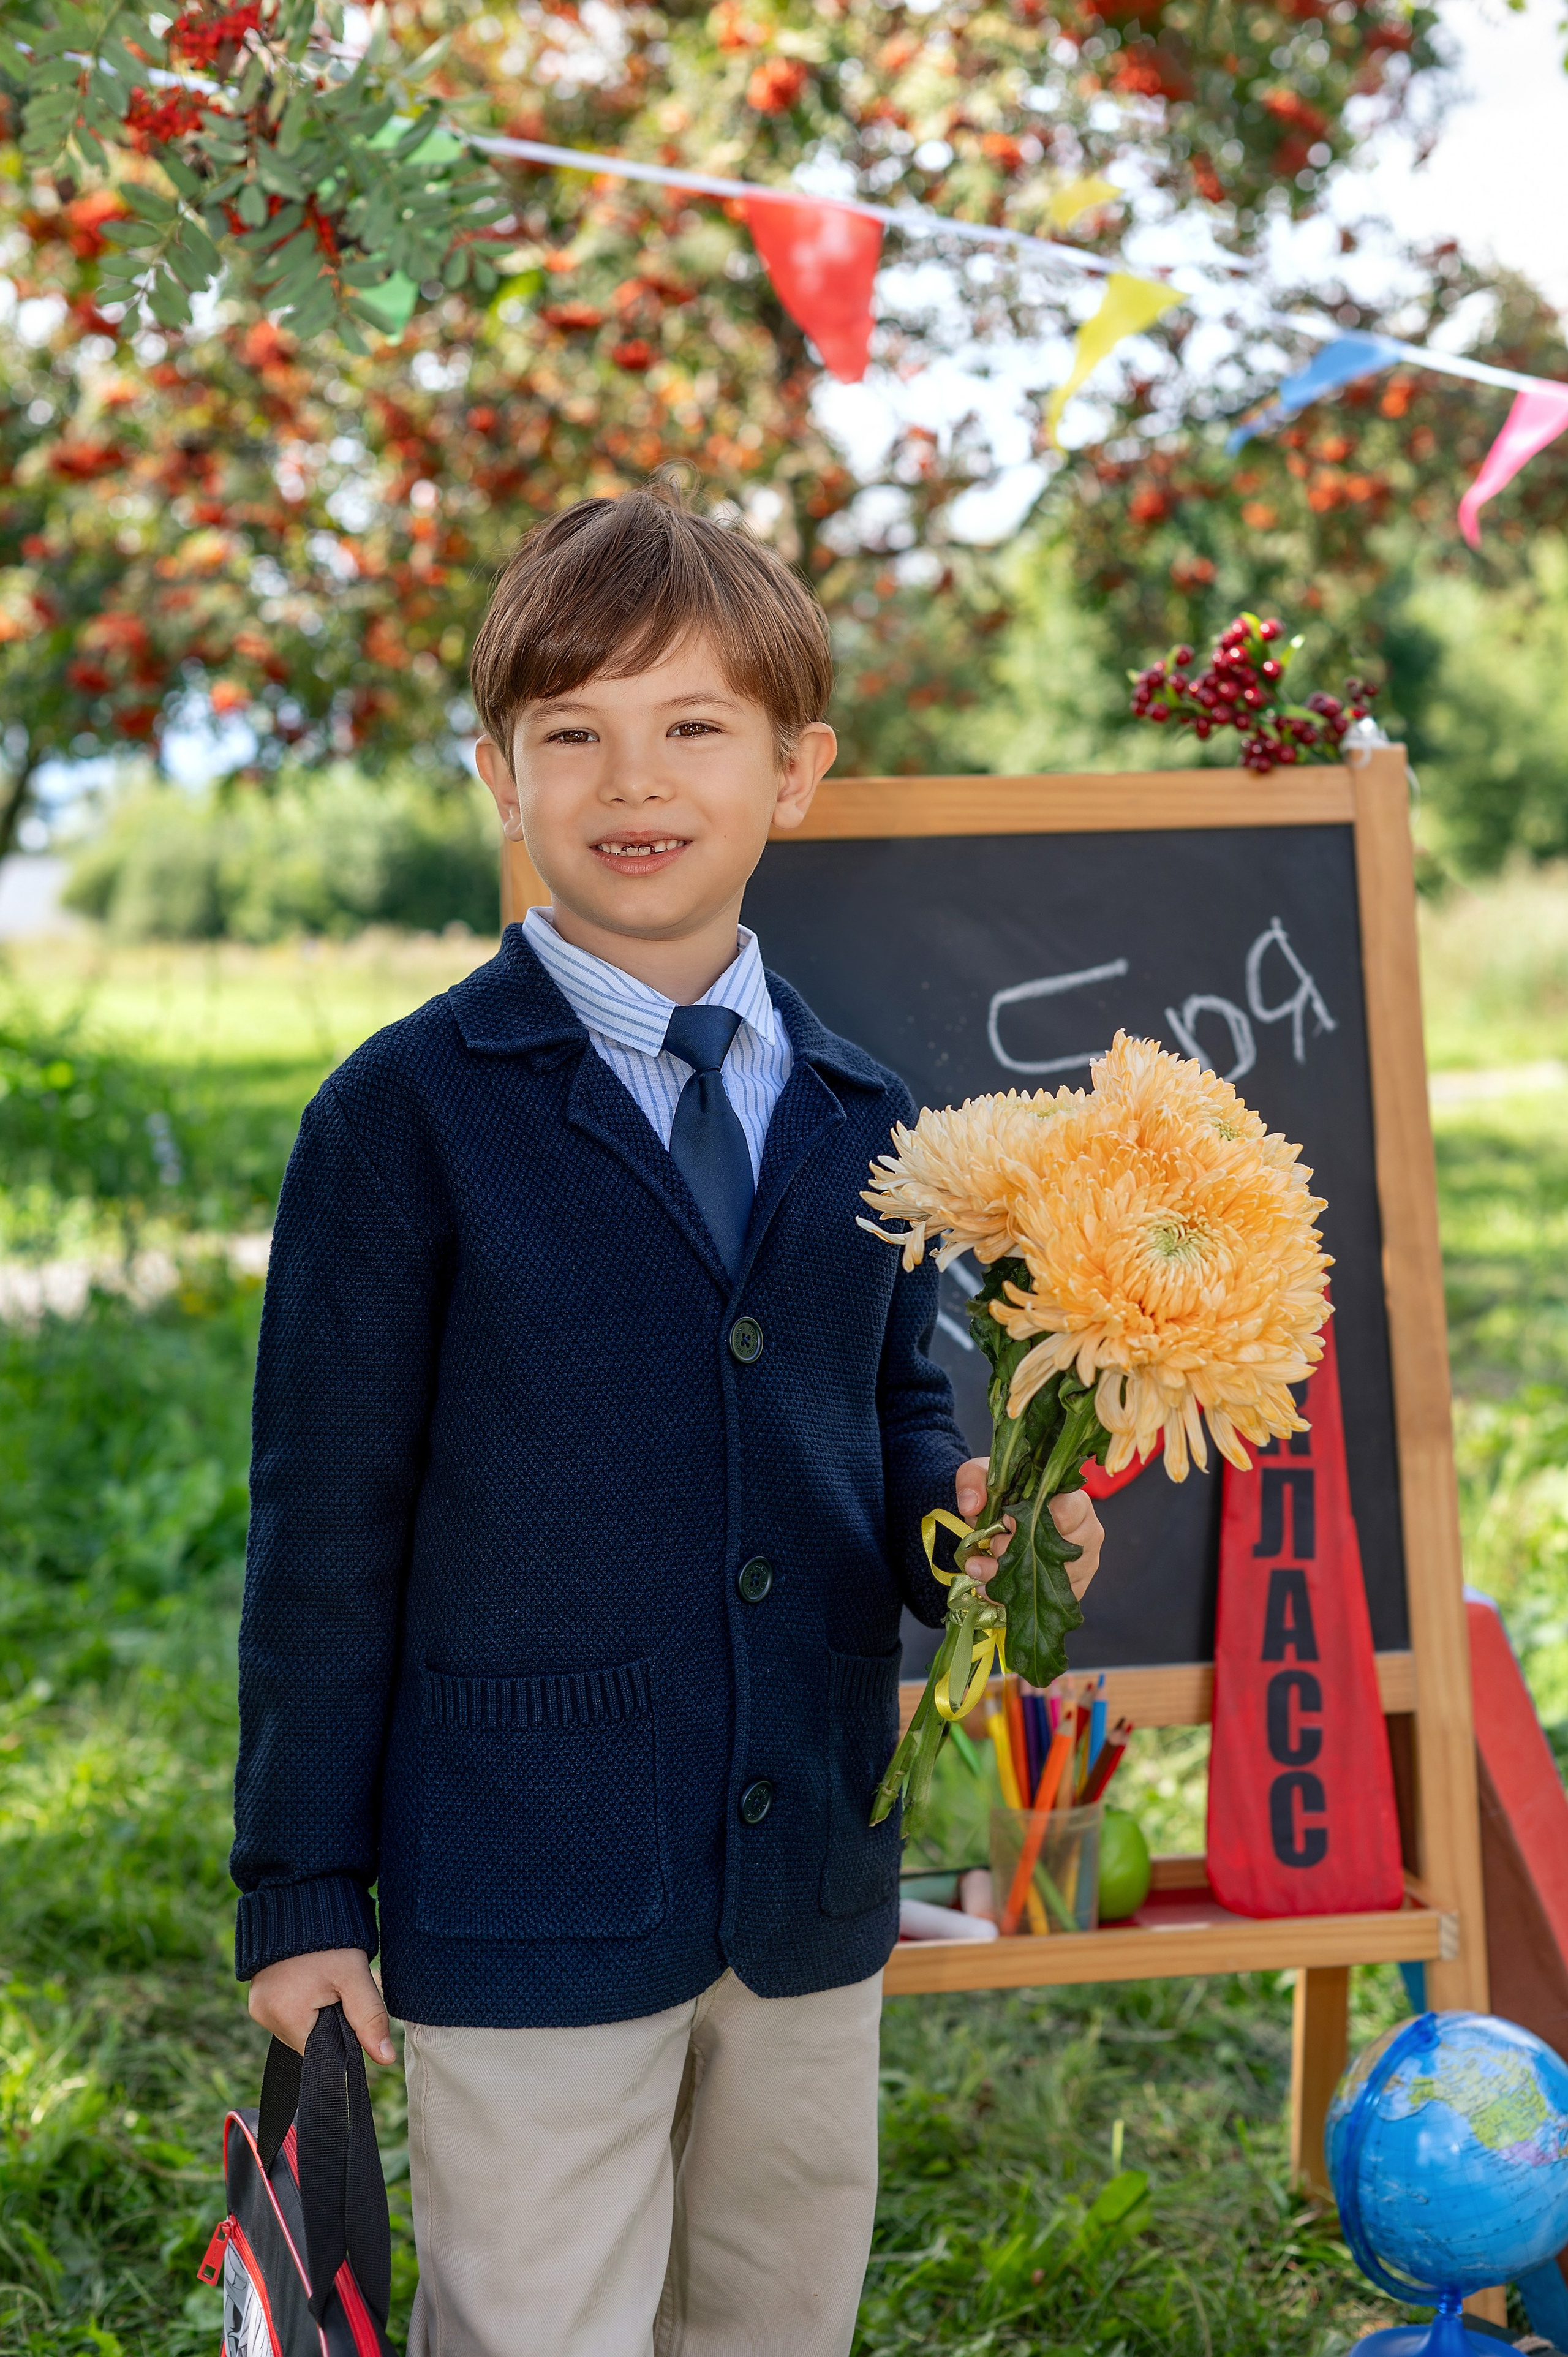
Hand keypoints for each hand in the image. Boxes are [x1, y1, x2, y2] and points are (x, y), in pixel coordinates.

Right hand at [248, 1947, 394, 2065]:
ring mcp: (256, 2003)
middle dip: (326, 2022)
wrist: (301, 1898)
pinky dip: (301, 2000)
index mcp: (284, 2016)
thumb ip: (369, 2019)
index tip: (346, 2007)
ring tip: (322, 1979)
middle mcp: (263, 2015)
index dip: (338, 2036)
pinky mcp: (257, 1992)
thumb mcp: (354, 1977)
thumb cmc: (330, 1938)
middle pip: (306, 2039)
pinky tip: (309, 1977)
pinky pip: (285, 2009)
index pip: (318, 2053)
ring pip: (297, 2025)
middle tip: (336, 1987)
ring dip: (313, 2011)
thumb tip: (386, 2059)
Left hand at [953, 1457, 1104, 1600]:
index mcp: (1075, 1501)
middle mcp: (1087, 1534)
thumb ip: (973, 1480)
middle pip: (1055, 1552)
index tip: (1006, 1520)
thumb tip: (971, 1506)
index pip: (1067, 1513)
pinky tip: (986, 1586)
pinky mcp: (1072, 1591)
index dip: (1031, 1519)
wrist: (1009, 1516)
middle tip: (989, 1545)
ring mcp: (1083, 1566)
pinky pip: (1044, 1601)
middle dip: (1013, 1552)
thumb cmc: (1006, 1492)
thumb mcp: (985, 1474)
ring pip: (1048, 1582)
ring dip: (1006, 1577)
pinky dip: (1010, 1597)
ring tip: (977, 1568)